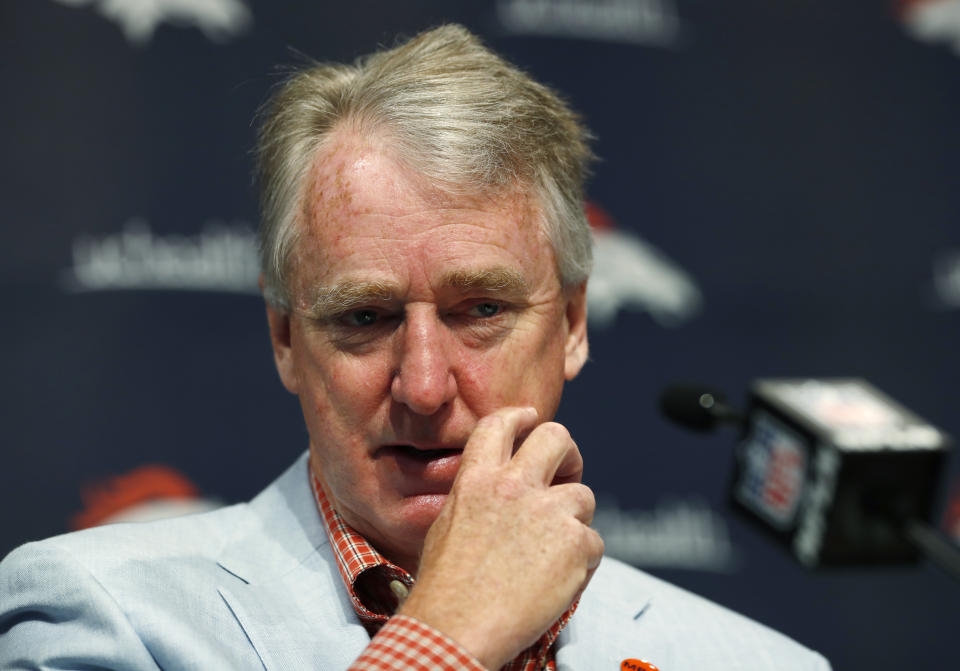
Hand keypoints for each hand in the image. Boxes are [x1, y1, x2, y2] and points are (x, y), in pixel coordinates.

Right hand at [398, 407, 603, 669]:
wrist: (456, 628)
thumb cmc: (446, 589)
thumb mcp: (448, 525)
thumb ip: (479, 498)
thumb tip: (504, 492)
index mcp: (477, 479)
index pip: (501, 424)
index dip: (520, 417)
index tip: (530, 418)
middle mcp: (513, 486)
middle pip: (556, 437)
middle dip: (568, 453)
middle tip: (566, 474)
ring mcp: (548, 512)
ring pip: (583, 496)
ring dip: (574, 521)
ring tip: (553, 553)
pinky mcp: (575, 543)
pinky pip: (593, 543)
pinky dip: (581, 562)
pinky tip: (558, 581)